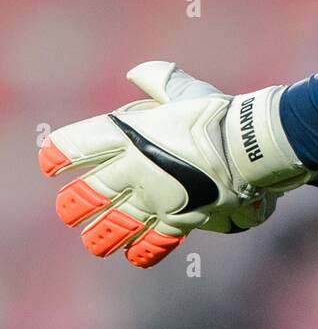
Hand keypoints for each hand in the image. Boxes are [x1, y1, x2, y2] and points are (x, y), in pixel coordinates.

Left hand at [38, 60, 315, 267]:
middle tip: (71, 208)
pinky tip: (133, 254)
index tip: (51, 163)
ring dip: (100, 235)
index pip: (75, 147)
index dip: (57, 156)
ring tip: (94, 240)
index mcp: (128, 135)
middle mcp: (134, 171)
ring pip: (112, 227)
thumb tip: (136, 73)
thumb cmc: (219, 114)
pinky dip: (141, 250)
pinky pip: (153, 243)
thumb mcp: (185, 90)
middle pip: (86, 195)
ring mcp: (155, 199)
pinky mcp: (180, 220)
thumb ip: (158, 79)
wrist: (254, 146)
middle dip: (74, 204)